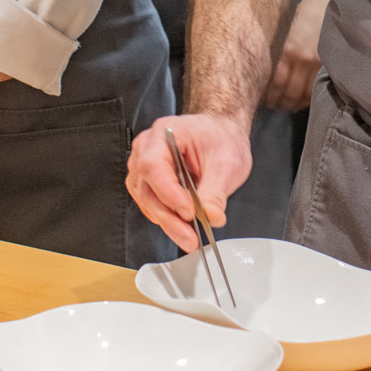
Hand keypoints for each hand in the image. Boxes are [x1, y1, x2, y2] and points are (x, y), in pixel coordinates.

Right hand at [125, 113, 252, 252]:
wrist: (220, 132)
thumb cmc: (220, 138)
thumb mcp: (226, 163)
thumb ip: (215, 192)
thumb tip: (210, 217)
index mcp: (165, 133)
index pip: (153, 165)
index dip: (168, 193)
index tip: (189, 212)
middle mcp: (147, 148)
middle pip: (146, 188)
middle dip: (169, 217)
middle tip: (190, 238)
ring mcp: (144, 165)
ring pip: (146, 200)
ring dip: (167, 221)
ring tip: (189, 237)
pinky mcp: (149, 182)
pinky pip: (151, 204)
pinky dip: (166, 218)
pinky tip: (183, 227)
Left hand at [265, 0, 327, 111]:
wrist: (323, 2)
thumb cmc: (299, 13)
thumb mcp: (283, 31)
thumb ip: (278, 51)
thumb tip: (264, 72)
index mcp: (286, 50)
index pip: (275, 83)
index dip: (269, 96)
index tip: (264, 101)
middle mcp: (300, 59)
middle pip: (288, 93)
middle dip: (280, 103)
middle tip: (274, 107)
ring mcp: (316, 63)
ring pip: (303, 94)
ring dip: (293, 104)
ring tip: (287, 106)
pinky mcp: (326, 63)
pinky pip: (315, 87)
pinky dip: (307, 97)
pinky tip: (302, 100)